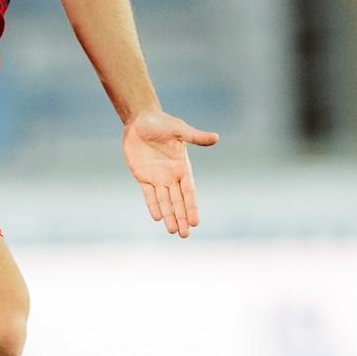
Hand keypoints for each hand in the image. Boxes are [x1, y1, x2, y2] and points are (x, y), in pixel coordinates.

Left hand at [123, 110, 218, 238]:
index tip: (195, 222)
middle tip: (185, 235)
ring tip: (173, 231)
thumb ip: (196, 137)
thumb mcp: (179, 130)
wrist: (140, 120)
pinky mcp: (142, 177)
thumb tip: (216, 138)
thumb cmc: (162, 123)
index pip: (189, 192)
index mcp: (183, 167)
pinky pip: (149, 195)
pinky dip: (153, 205)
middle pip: (178, 201)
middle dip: (181, 218)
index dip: (192, 207)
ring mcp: (157, 177)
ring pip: (164, 201)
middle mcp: (171, 176)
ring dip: (169, 216)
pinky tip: (158, 218)